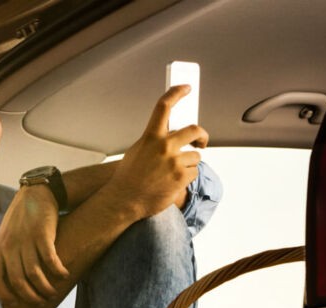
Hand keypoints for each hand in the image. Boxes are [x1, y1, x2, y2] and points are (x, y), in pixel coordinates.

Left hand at [0, 184, 69, 305]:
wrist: (36, 194)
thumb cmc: (21, 219)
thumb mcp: (4, 238)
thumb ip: (4, 257)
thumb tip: (7, 282)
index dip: (3, 295)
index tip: (14, 303)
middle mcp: (9, 247)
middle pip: (17, 282)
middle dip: (29, 297)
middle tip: (40, 302)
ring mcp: (25, 241)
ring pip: (34, 275)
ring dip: (45, 288)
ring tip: (52, 293)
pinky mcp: (42, 235)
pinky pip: (50, 260)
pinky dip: (58, 272)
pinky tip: (64, 275)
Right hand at [105, 85, 208, 220]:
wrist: (123, 200)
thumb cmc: (128, 177)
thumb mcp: (137, 151)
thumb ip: (154, 141)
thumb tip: (171, 134)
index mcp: (150, 137)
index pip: (163, 107)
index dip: (176, 93)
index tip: (186, 88)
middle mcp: (164, 146)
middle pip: (194, 130)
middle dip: (202, 135)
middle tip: (201, 142)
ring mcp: (174, 162)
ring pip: (195, 156)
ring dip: (188, 164)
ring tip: (172, 174)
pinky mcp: (181, 177)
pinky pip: (193, 172)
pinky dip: (186, 178)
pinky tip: (172, 183)